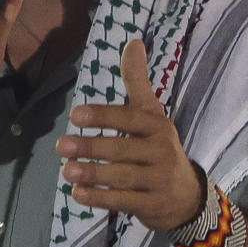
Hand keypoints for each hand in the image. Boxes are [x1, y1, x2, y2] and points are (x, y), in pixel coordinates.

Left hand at [57, 39, 201, 232]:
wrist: (187, 196)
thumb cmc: (159, 149)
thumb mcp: (152, 115)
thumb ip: (138, 82)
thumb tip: (133, 41)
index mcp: (157, 126)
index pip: (130, 118)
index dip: (104, 116)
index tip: (75, 115)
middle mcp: (161, 151)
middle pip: (123, 149)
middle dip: (92, 147)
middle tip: (60, 145)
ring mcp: (159, 180)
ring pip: (123, 177)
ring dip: (93, 174)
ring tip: (65, 171)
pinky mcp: (153, 205)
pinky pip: (124, 201)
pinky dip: (101, 199)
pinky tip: (78, 195)